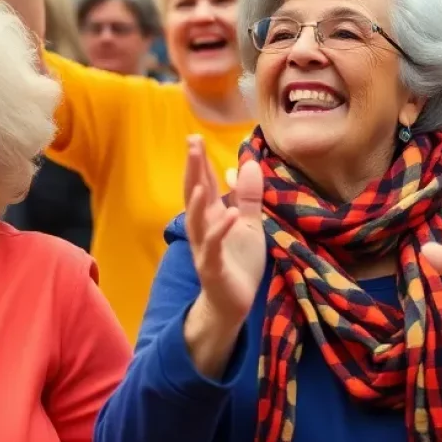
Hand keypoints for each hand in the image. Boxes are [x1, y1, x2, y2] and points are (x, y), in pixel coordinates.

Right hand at [184, 135, 264, 328]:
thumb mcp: (249, 224)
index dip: (200, 163)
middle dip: (193, 170)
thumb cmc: (239, 262)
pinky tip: (228, 214)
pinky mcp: (212, 267)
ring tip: (201, 180)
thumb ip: (248, 196)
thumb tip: (249, 164)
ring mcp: (205, 248)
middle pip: (195, 195)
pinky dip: (220, 229)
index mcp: (212, 217)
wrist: (234, 303)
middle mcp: (203, 229)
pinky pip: (214, 246)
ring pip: (197, 221)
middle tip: (192, 145)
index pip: (205, 184)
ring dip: (198, 200)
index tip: (194, 138)